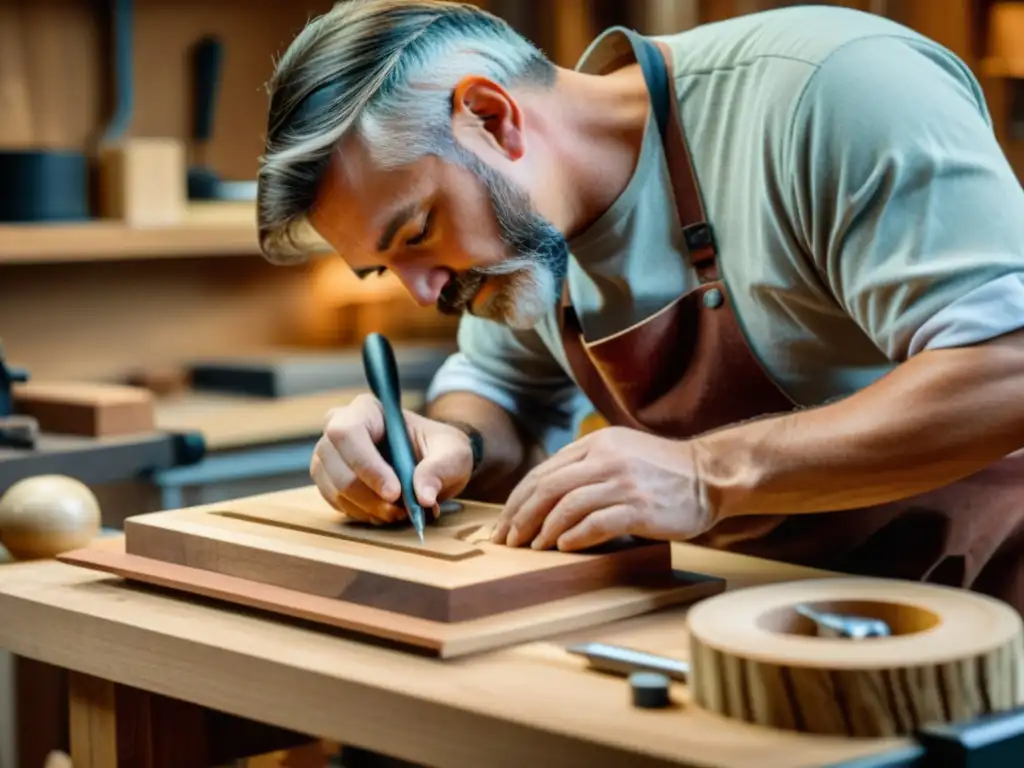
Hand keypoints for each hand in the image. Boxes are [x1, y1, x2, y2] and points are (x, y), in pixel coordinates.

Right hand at [311, 394, 474, 523]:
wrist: (435, 465)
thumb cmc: (441, 449)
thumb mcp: (453, 453)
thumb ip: (440, 469)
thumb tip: (423, 496)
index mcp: (367, 409)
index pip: (349, 432)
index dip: (366, 465)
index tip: (394, 492)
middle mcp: (340, 427)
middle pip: (335, 463)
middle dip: (368, 494)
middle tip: (400, 510)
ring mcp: (331, 455)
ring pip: (334, 487)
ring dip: (366, 508)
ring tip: (398, 513)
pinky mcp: (330, 480)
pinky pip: (335, 502)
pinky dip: (361, 514)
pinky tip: (385, 514)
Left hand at [490, 426, 713, 550]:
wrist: (711, 474)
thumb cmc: (663, 471)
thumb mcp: (620, 453)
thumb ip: (586, 466)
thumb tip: (544, 495)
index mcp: (595, 445)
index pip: (542, 473)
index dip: (517, 500)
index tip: (503, 523)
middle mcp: (605, 459)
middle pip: (547, 488)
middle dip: (520, 517)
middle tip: (507, 540)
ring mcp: (623, 483)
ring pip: (566, 505)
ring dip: (543, 530)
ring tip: (532, 548)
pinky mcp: (640, 508)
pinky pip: (596, 523)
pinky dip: (575, 536)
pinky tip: (564, 547)